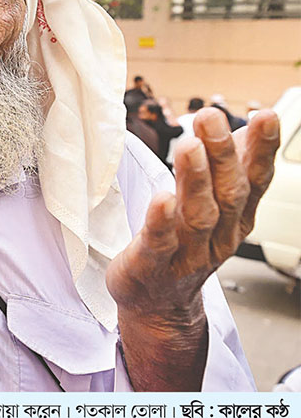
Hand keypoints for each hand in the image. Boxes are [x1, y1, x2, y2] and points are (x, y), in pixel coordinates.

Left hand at [107, 108, 278, 317]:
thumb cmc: (184, 242)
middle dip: (222, 153)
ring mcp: (188, 253)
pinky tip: (161, 199)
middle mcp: (219, 235)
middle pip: (227, 192)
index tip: (265, 116)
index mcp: (236, 216)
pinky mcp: (152, 266)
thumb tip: (249, 126)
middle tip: (210, 118)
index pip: (255, 179)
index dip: (262, 149)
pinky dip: (161, 222)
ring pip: (198, 216)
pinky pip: (160, 244)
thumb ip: (231, 168)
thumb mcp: (214, 204)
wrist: (157, 301)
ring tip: (188, 146)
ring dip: (194, 179)